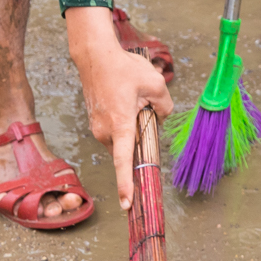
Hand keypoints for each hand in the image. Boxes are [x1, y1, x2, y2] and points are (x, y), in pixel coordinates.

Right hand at [68, 8, 173, 209]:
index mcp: (120, 125)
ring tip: (130, 97)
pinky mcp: (95, 123)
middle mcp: (105, 131)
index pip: (123, 161)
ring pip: (122, 138)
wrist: (95, 56)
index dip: (126, 184)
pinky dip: (123, 121)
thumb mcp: (156, 83)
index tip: (126, 204)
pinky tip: (123, 98)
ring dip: (131, 125)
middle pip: (129, 147)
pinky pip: (115, 131)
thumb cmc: (124, 68)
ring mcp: (97, 128)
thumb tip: (160, 120)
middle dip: (140, 134)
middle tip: (142, 104)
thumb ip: (165, 106)